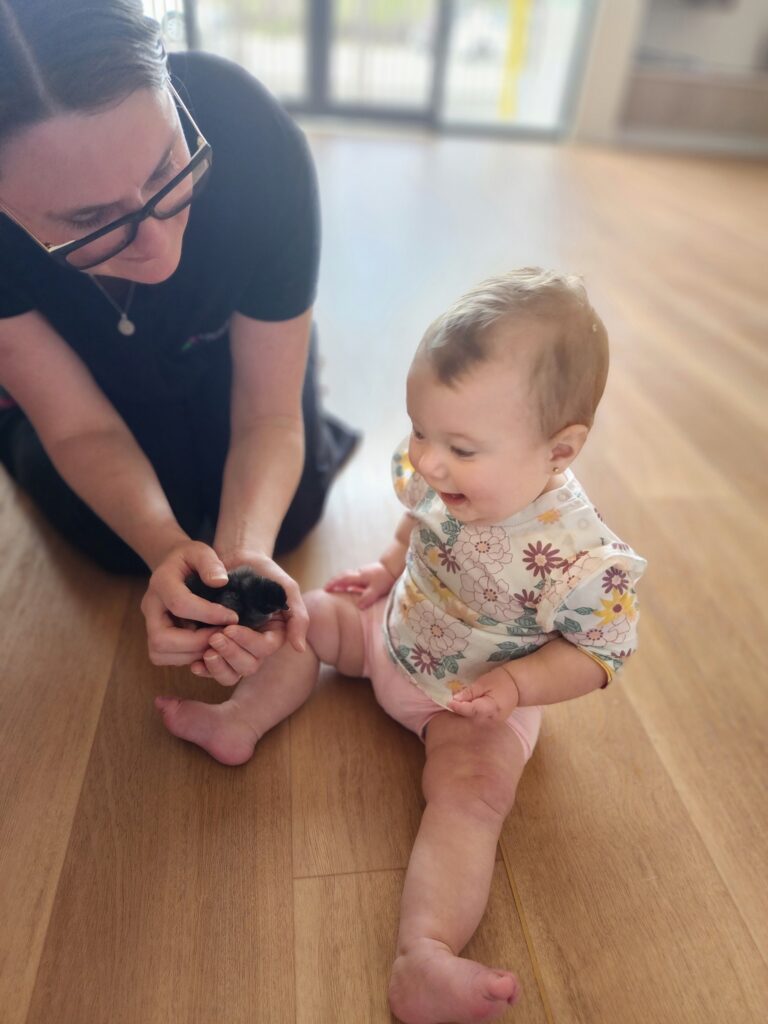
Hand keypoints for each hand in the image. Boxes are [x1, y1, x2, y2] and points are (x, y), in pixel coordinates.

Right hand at [141, 540, 239, 671]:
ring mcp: (149, 623)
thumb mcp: (200, 550)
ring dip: (192, 653)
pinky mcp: (155, 636)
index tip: (233, 617)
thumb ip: (210, 563)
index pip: (179, 604)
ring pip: (160, 652)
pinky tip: (205, 644)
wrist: (172, 565)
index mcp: (161, 582)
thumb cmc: (189, 559)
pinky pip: (164, 657)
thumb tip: (220, 582)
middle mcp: (150, 606)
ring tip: (216, 641)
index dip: (208, 614)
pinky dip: (187, 657)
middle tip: (223, 636)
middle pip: (162, 638)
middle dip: (197, 642)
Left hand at [193, 549, 307, 685]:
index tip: (230, 627)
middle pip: (248, 666)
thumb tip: (299, 648)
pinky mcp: (217, 648)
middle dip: (231, 653)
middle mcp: (255, 646)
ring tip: (206, 651)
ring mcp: (236, 648)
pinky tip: (195, 663)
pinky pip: (212, 670)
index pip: (264, 649)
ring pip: (231, 673)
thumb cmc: (263, 572)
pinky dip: (204, 670)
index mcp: (273, 635)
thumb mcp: (286, 588)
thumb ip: (298, 616)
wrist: (236, 560)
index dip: (247, 641)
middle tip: (215, 636)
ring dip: (218, 666)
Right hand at [324, 561, 396, 609]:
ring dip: (340, 581)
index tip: (325, 589)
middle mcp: (358, 573)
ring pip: (347, 576)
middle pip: (342, 576)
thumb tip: (359, 606)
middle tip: (326, 588)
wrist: (393, 567)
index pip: (341, 579)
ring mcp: (362, 572)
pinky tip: (349, 588)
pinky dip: (348, 582)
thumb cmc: (385, 578)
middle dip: (333, 581)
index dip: (332, 584)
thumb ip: (368, 597)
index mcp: (358, 576)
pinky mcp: (366, 574)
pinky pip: (353, 578)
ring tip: (335, 589)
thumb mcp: (377, 589)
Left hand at [448, 666, 519, 720]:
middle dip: (459, 711)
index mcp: (491, 708)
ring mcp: (492, 724)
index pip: (470, 710)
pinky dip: (470, 716)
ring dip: (463, 714)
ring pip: (472, 721)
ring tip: (456, 705)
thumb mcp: (484, 682)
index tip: (448, 701)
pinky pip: (477, 721)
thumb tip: (455, 698)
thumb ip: (470, 692)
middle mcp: (491, 720)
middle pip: (470, 718)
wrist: (517, 687)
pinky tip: (464, 709)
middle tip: (449, 702)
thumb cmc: (501, 681)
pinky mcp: (491, 724)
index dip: (458, 706)